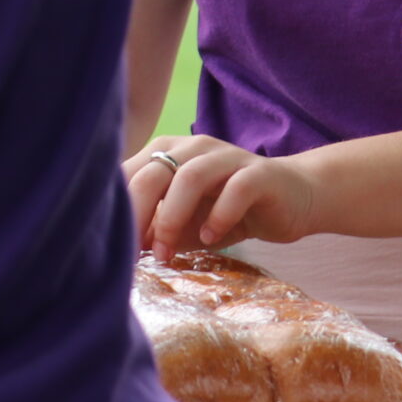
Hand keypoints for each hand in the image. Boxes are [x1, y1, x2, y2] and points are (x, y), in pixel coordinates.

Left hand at [126, 133, 323, 259]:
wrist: (290, 197)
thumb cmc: (227, 210)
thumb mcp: (185, 223)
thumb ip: (154, 229)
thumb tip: (119, 248)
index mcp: (170, 152)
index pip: (131, 174)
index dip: (117, 211)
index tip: (110, 249)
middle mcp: (196, 146)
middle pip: (155, 172)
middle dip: (138, 216)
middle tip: (134, 255)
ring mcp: (228, 156)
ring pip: (190, 176)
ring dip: (173, 218)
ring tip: (168, 253)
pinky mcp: (260, 173)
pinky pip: (236, 189)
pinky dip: (219, 215)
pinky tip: (211, 238)